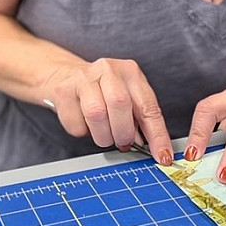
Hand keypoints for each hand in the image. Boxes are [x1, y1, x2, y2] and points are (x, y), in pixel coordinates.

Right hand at [44, 58, 173, 164]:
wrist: (68, 76)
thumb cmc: (104, 93)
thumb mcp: (128, 100)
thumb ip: (140, 121)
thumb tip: (155, 150)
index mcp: (131, 72)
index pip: (148, 107)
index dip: (157, 135)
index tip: (162, 156)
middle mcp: (108, 69)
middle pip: (120, 104)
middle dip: (123, 133)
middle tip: (123, 142)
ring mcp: (84, 78)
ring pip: (96, 114)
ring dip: (103, 136)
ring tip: (105, 135)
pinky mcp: (63, 90)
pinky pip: (76, 123)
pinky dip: (83, 132)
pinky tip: (85, 124)